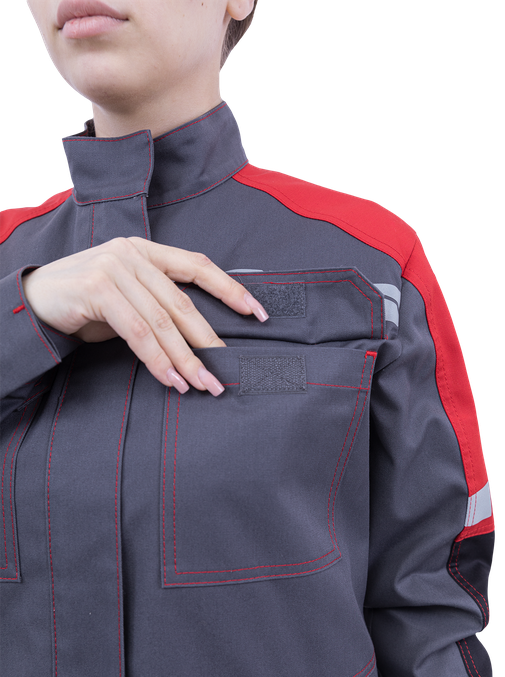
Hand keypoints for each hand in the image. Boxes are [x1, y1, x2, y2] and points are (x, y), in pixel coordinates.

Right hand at [21, 236, 267, 395]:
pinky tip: (170, 380)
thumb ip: (158, 307)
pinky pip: (137, 332)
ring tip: (201, 385)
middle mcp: (133, 254)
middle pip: (182, 303)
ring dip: (184, 359)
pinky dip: (157, 359)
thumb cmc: (85, 303)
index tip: (257, 313)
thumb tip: (198, 341)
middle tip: (223, 373)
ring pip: (161, 322)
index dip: (230, 289)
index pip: (197, 266)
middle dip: (207, 342)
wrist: (33, 301)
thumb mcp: (127, 298)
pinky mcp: (98, 288)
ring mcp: (114, 268)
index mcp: (146, 251)